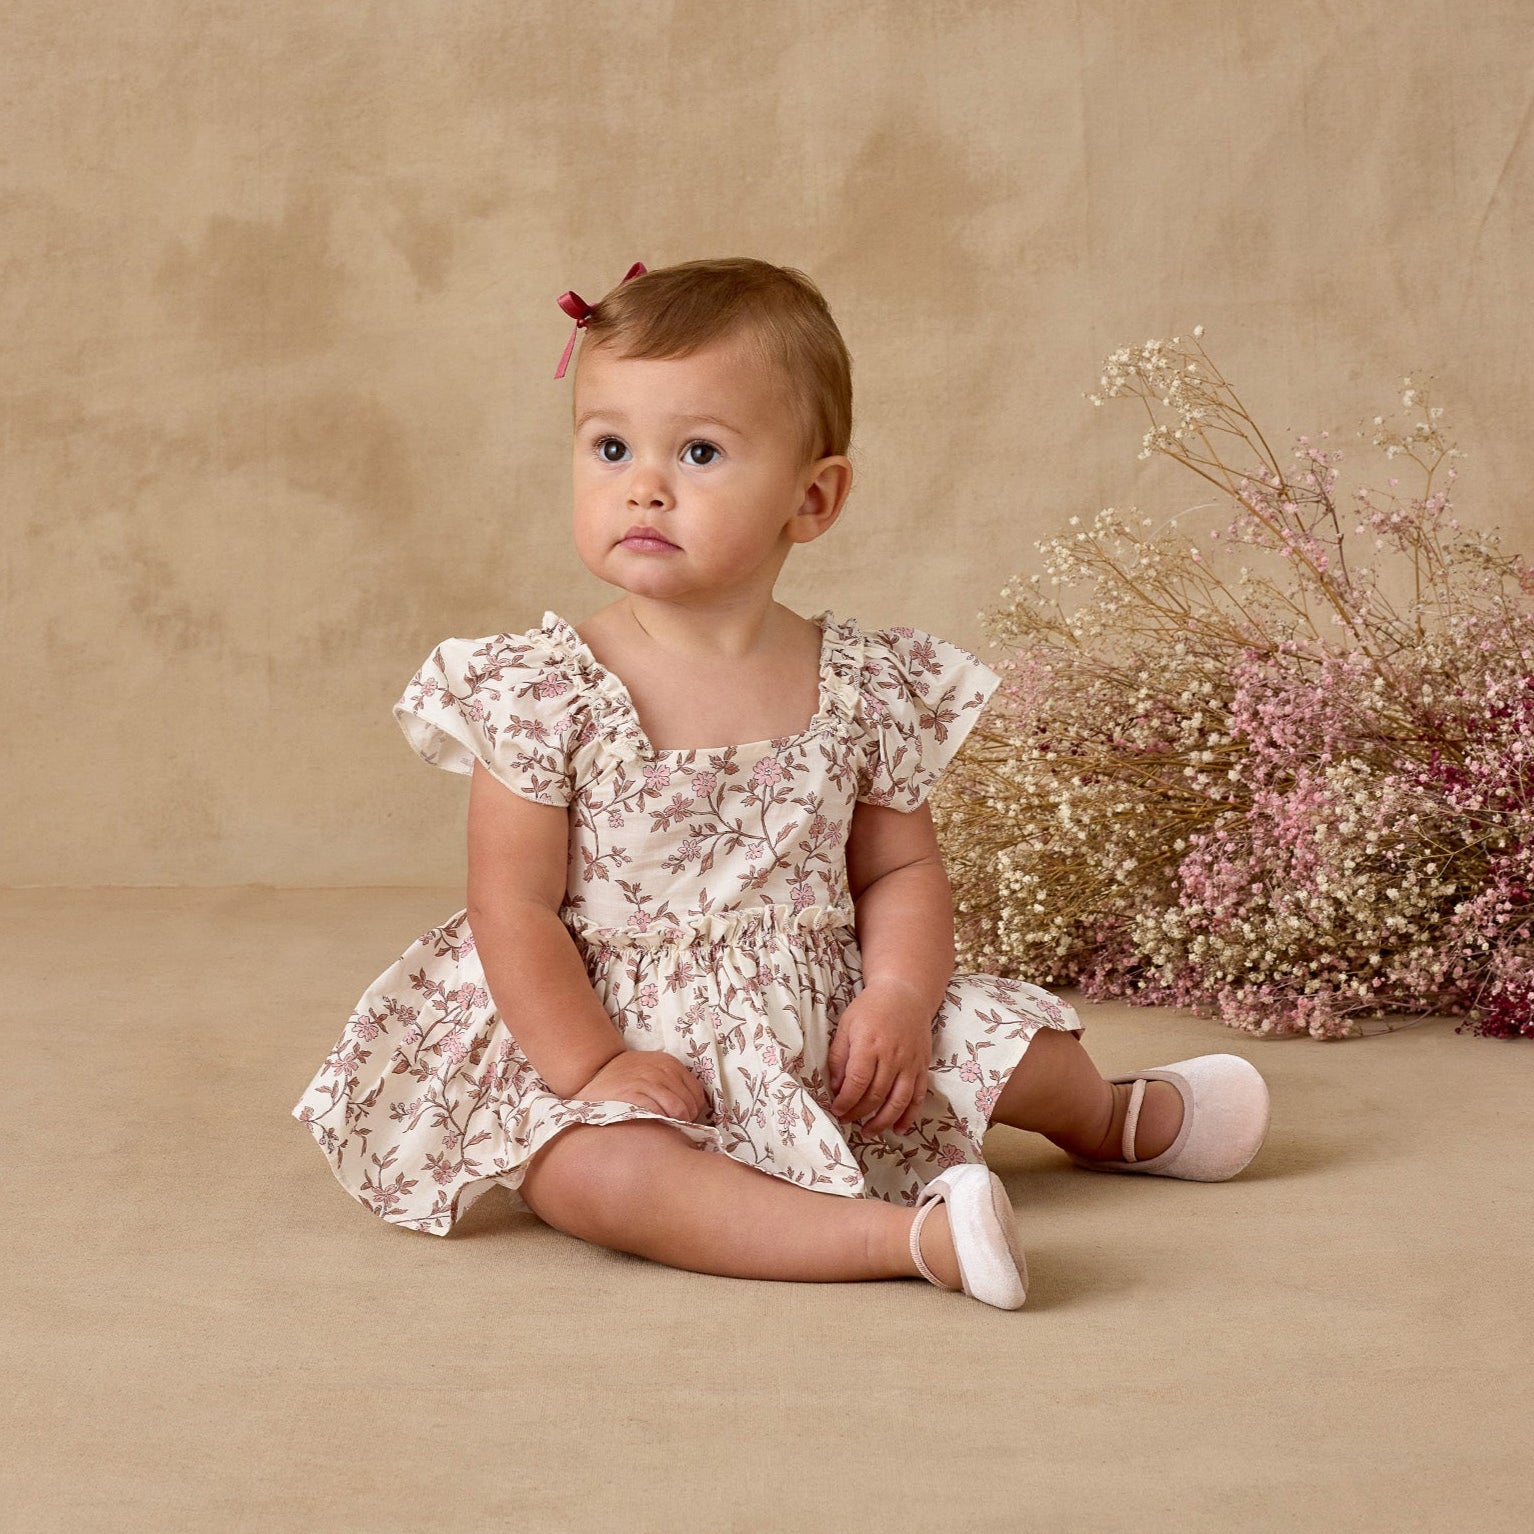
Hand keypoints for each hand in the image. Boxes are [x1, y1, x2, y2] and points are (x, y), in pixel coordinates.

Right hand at [570, 1048, 711, 1123]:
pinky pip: (657, 1112)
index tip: (684, 1121)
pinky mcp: (631, 1093)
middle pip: (688, 1103)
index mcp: (669, 1063)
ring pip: (676, 1108)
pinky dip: (660, 1123)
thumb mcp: (653, 1072)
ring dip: (674, 1124)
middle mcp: (660, 1069)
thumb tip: (693, 1111)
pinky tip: (653, 1128)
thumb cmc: (625, 1078)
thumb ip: (672, 1085)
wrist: (592, 1074)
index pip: (696, 1093)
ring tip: (665, 1131)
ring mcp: (646, 1080)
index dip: (693, 1111)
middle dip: (685, 1121)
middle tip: (675, 1130)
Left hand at [826, 981, 934, 1135]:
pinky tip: (898, 1128)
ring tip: (869, 1131)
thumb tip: (836, 1088)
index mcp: (869, 1045)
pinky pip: (918, 1096)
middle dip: (859, 1114)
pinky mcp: (922, 1067)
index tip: (836, 1111)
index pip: (857, 1083)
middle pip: (876, 1095)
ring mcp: (910, 1063)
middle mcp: (892, 1057)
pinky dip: (909, 1116)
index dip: (846, 1102)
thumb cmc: (870, 1009)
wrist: (905, 994)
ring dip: (883, 1122)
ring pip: (898, 1101)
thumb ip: (839, 1057)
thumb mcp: (846, 1026)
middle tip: (847, 1121)